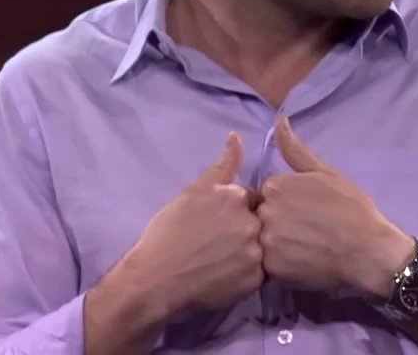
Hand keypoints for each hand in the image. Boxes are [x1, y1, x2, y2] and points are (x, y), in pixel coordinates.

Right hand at [118, 132, 264, 317]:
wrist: (155, 279)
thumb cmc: (169, 232)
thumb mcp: (193, 192)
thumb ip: (222, 166)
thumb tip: (236, 137)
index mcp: (237, 197)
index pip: (251, 199)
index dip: (236, 210)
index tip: (219, 222)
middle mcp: (252, 223)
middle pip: (259, 222)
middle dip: (245, 229)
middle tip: (219, 243)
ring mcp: (255, 254)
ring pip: (262, 248)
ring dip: (248, 251)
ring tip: (221, 260)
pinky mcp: (254, 281)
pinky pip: (259, 273)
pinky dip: (246, 273)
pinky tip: (225, 275)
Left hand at [257, 117, 415, 298]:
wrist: (369, 250)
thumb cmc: (351, 208)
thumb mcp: (325, 173)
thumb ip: (295, 150)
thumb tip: (278, 120)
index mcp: (276, 185)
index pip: (269, 194)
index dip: (287, 203)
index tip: (306, 211)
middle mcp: (266, 211)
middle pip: (263, 216)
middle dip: (279, 222)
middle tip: (308, 231)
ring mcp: (268, 241)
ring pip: (264, 241)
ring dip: (280, 244)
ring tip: (306, 247)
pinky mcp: (274, 268)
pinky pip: (270, 264)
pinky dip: (283, 263)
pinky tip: (303, 261)